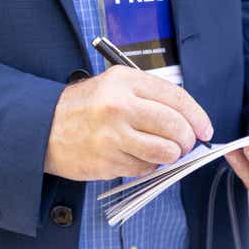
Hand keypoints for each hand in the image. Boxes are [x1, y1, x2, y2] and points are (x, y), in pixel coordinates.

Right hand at [44, 66, 212, 180]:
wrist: (43, 127)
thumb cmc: (85, 106)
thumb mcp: (115, 85)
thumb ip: (150, 96)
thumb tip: (189, 119)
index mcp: (125, 81)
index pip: (176, 98)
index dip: (197, 116)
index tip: (205, 128)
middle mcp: (119, 105)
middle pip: (174, 126)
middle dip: (187, 138)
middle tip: (186, 143)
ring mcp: (112, 135)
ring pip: (164, 151)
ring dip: (171, 155)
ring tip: (164, 151)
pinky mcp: (107, 160)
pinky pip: (145, 167)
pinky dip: (149, 165)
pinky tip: (137, 156)